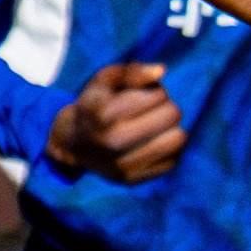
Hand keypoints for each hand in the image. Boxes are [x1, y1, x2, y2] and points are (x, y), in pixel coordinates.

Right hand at [41, 62, 188, 183]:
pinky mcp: (131, 179)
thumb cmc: (94, 106)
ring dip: (171, 129)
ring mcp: (121, 164)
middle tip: (151, 112)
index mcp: (104, 114)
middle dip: (166, 108)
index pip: (159, 96)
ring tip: (155, 127)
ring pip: (177, 140)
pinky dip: (168, 150)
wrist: (73, 144)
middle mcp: (112, 141)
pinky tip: (152, 144)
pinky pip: (173, 160)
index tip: (141, 97)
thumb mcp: (105, 80)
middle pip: (172, 115)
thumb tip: (161, 71)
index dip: (156, 91)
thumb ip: (131, 71)